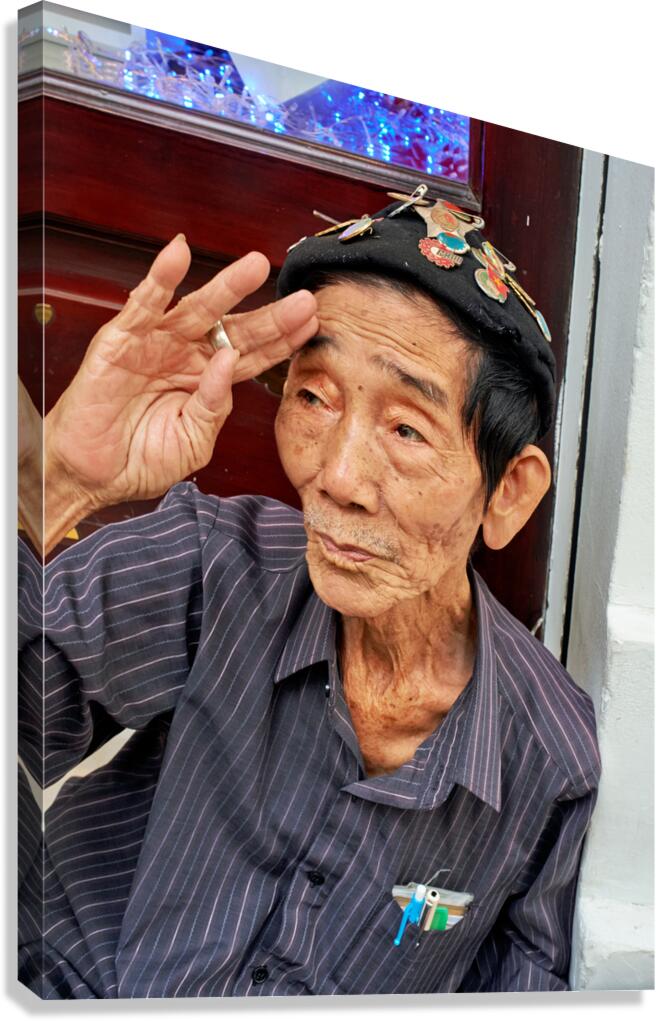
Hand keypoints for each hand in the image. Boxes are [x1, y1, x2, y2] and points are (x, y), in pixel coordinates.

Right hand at [46, 235, 317, 511]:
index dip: (281, 341)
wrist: (92, 476)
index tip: (312, 324)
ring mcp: (155, 345)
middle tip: (303, 300)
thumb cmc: (140, 460)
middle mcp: (185, 357)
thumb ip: (215, 407)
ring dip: (226, 287)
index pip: (252, 357)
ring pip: (196, 309)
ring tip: (255, 266)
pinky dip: (160, 278)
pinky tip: (178, 254)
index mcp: (207, 382)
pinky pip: (143, 305)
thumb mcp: (193, 441)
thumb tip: (229, 363)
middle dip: (270, 315)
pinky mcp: (120, 341)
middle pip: (235, 330)